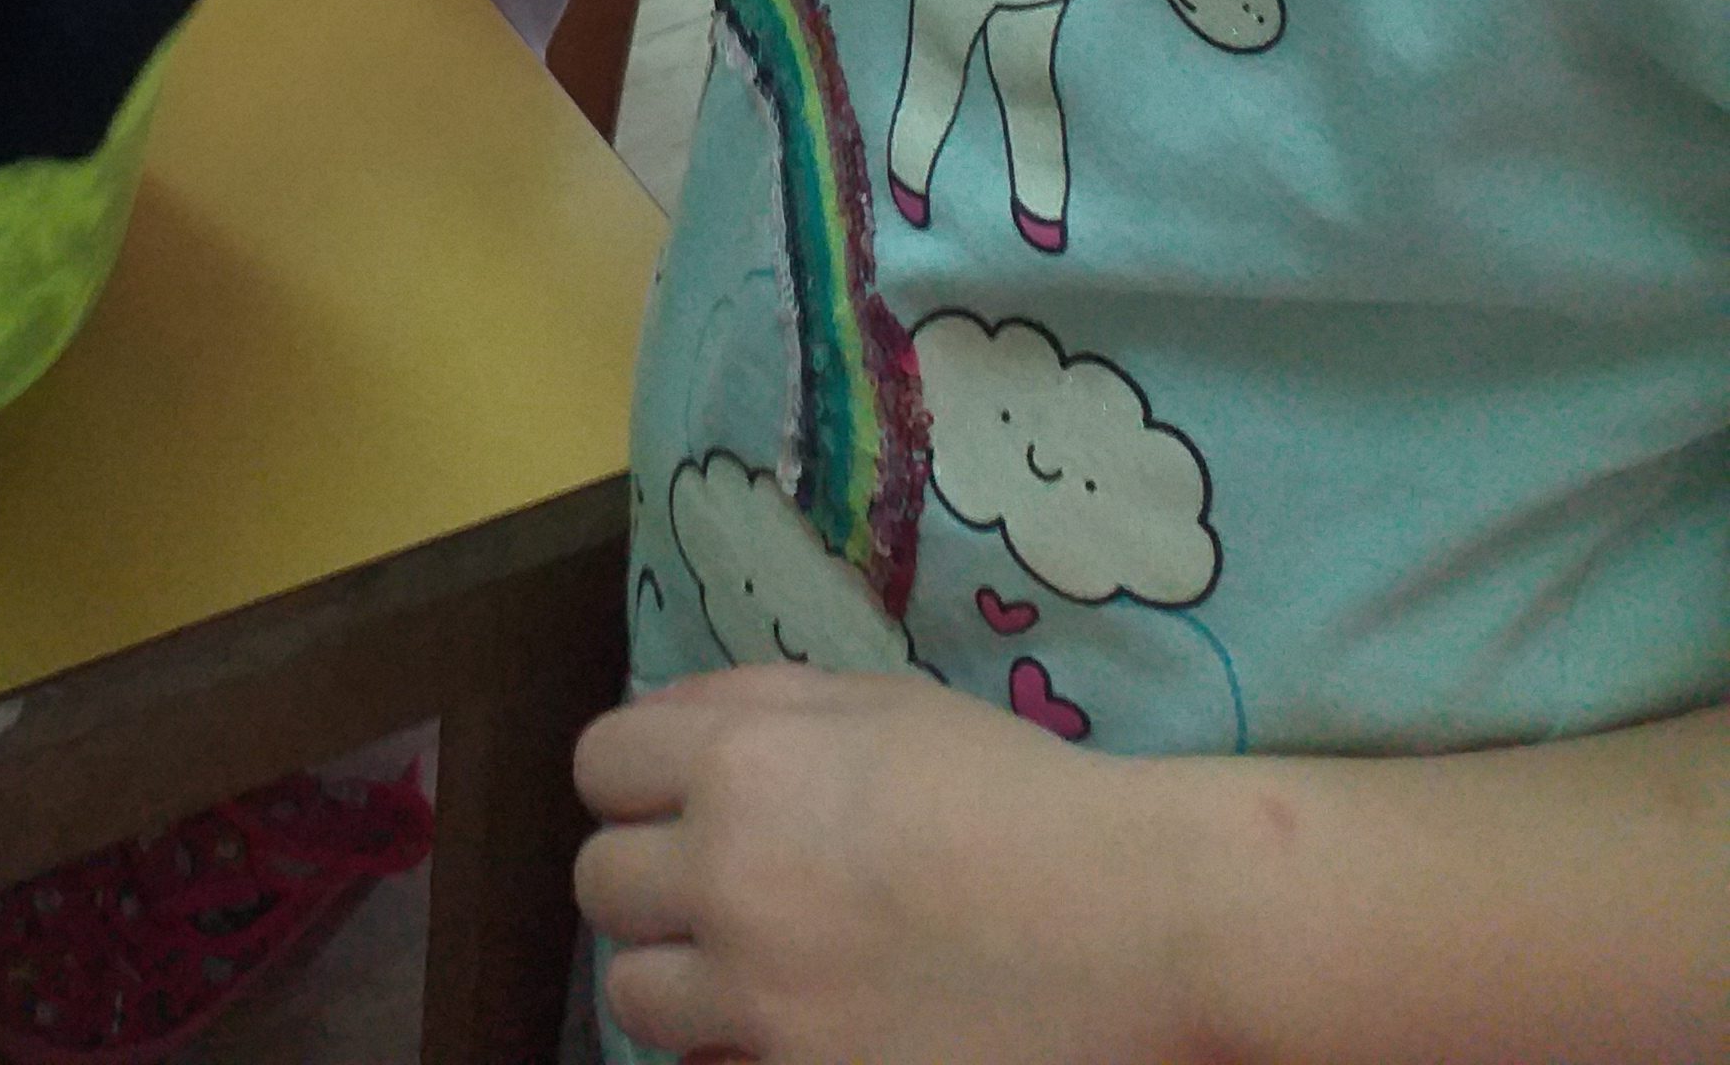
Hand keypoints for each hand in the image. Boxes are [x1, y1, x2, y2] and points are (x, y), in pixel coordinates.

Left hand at [575, 668, 1175, 1064]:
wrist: (1132, 920)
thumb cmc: (1014, 793)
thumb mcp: (879, 703)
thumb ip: (755, 702)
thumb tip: (663, 724)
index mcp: (743, 764)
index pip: (599, 766)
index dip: (637, 778)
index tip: (679, 797)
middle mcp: (732, 879)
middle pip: (601, 885)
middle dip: (651, 878)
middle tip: (721, 886)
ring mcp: (765, 1001)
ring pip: (635, 996)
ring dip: (682, 975)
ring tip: (753, 965)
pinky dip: (737, 1050)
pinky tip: (799, 1023)